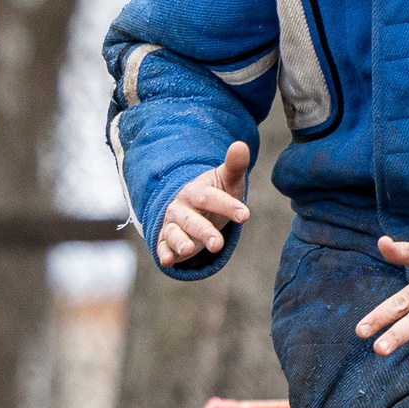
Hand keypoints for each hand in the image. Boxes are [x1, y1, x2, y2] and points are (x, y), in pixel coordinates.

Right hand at [155, 142, 252, 266]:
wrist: (194, 205)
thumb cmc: (215, 193)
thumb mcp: (226, 181)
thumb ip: (234, 166)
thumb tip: (241, 145)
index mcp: (196, 192)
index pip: (211, 198)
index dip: (227, 206)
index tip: (245, 215)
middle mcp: (181, 207)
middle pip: (191, 220)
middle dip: (204, 231)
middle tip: (218, 244)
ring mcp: (173, 224)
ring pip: (175, 233)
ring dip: (180, 242)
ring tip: (188, 250)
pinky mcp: (167, 240)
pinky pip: (163, 247)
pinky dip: (164, 254)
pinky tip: (168, 261)